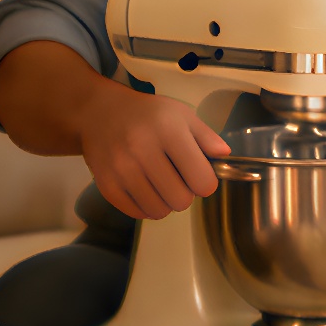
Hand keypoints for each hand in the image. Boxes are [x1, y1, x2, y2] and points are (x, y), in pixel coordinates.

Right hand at [76, 85, 231, 219]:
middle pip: (181, 201)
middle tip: (178, 179)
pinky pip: (137, 213)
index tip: (198, 174)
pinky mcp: (106, 185)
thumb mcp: (182, 115)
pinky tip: (145, 189)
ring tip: (161, 184)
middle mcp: (142, 151)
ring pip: (159, 211)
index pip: (202, 181)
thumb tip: (225, 157)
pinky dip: (146, 206)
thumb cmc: (148, 114)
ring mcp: (121, 170)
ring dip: (166, 202)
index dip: (206, 182)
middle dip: (185, 194)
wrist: (99, 112)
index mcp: (169, 132)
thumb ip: (207, 137)